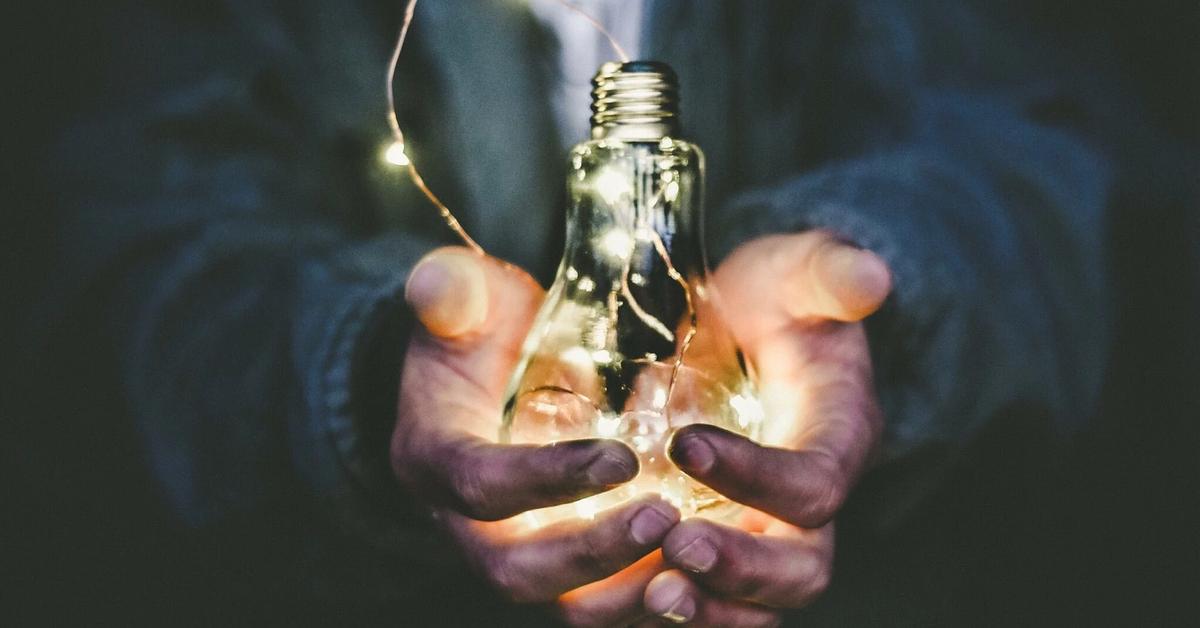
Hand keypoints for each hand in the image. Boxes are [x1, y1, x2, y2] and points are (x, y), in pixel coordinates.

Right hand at [392, 247, 680, 625]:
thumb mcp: (464, 300)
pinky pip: (604, 605)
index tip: (622, 458)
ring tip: (696, 552)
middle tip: (666, 517)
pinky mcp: (562, 569)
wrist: (488, 375)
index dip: (546, 479)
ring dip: (630, 591)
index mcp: (434, 459)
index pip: (480, 485)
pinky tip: (709, 575)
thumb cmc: (480, 332)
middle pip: (519, 572)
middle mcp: (466, 525)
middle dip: (593, 554)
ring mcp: (516, 554)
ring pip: (567, 606)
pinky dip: (653, 600)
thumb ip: (451, 290)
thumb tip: (436, 284)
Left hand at [644, 231, 890, 625]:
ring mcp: (766, 530)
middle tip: (675, 547)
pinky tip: (620, 594)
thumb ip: (829, 273)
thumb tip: (870, 275)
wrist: (749, 326)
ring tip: (651, 594)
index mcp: (838, 438)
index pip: (814, 483)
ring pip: (757, 605)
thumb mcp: (799, 271)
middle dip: (741, 569)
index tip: (685, 443)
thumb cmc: (776, 298)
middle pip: (801, 568)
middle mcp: (809, 501)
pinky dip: (676, 607)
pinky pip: (712, 601)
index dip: (758, 476)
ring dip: (708, 610)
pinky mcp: (724, 541)